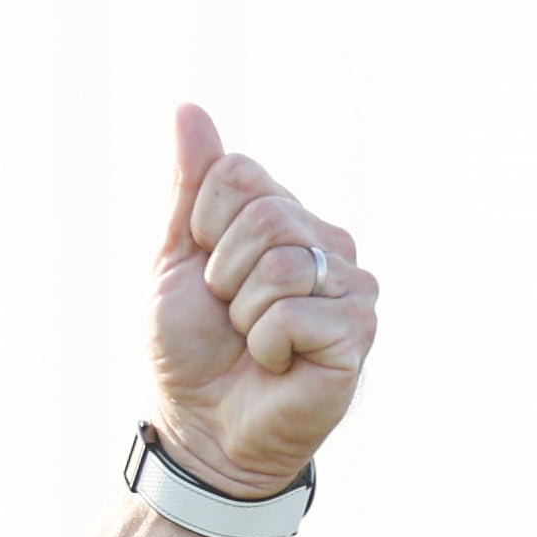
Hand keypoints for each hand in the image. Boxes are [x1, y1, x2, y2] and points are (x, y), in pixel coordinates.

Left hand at [149, 105, 371, 497]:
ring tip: (254, 343)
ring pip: (282, 265)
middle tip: (231, 316)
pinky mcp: (359, 331)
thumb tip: (188, 109)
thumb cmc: (192, 349)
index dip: (204, 229)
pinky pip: (295, 314)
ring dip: (244, 316)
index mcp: (287, 216)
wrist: (203, 427)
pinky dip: (267, 346)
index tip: (207, 275)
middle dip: (223, 276)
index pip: (239, 174)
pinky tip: (278, 365)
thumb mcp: (176, 260)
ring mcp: (353, 285)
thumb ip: (190, 188)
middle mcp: (329, 241)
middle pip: (264, 217)